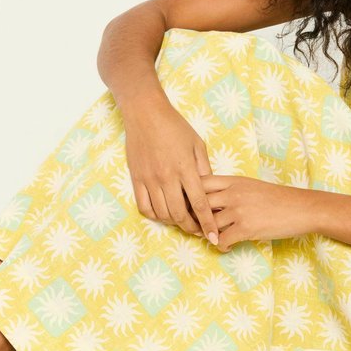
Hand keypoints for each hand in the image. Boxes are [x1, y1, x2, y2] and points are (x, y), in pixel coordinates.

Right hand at [122, 96, 220, 241]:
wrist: (145, 113)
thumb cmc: (175, 126)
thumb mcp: (197, 144)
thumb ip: (204, 169)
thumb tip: (210, 190)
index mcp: (186, 168)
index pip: (199, 204)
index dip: (207, 223)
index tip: (213, 237)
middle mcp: (167, 177)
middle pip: (180, 214)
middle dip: (191, 227)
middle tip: (198, 231)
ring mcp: (149, 179)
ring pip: (162, 213)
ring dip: (174, 222)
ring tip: (183, 222)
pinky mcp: (136, 179)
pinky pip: (144, 207)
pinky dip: (155, 215)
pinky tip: (163, 214)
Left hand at [200, 175, 314, 250]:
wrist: (302, 208)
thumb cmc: (278, 199)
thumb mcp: (252, 186)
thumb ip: (231, 191)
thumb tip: (211, 203)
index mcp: (234, 181)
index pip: (200, 183)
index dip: (191, 194)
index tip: (192, 206)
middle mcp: (233, 194)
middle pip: (198, 204)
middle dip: (193, 217)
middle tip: (196, 227)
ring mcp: (239, 211)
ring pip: (207, 224)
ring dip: (207, 235)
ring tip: (214, 238)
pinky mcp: (246, 228)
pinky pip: (221, 241)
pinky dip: (220, 247)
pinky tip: (227, 247)